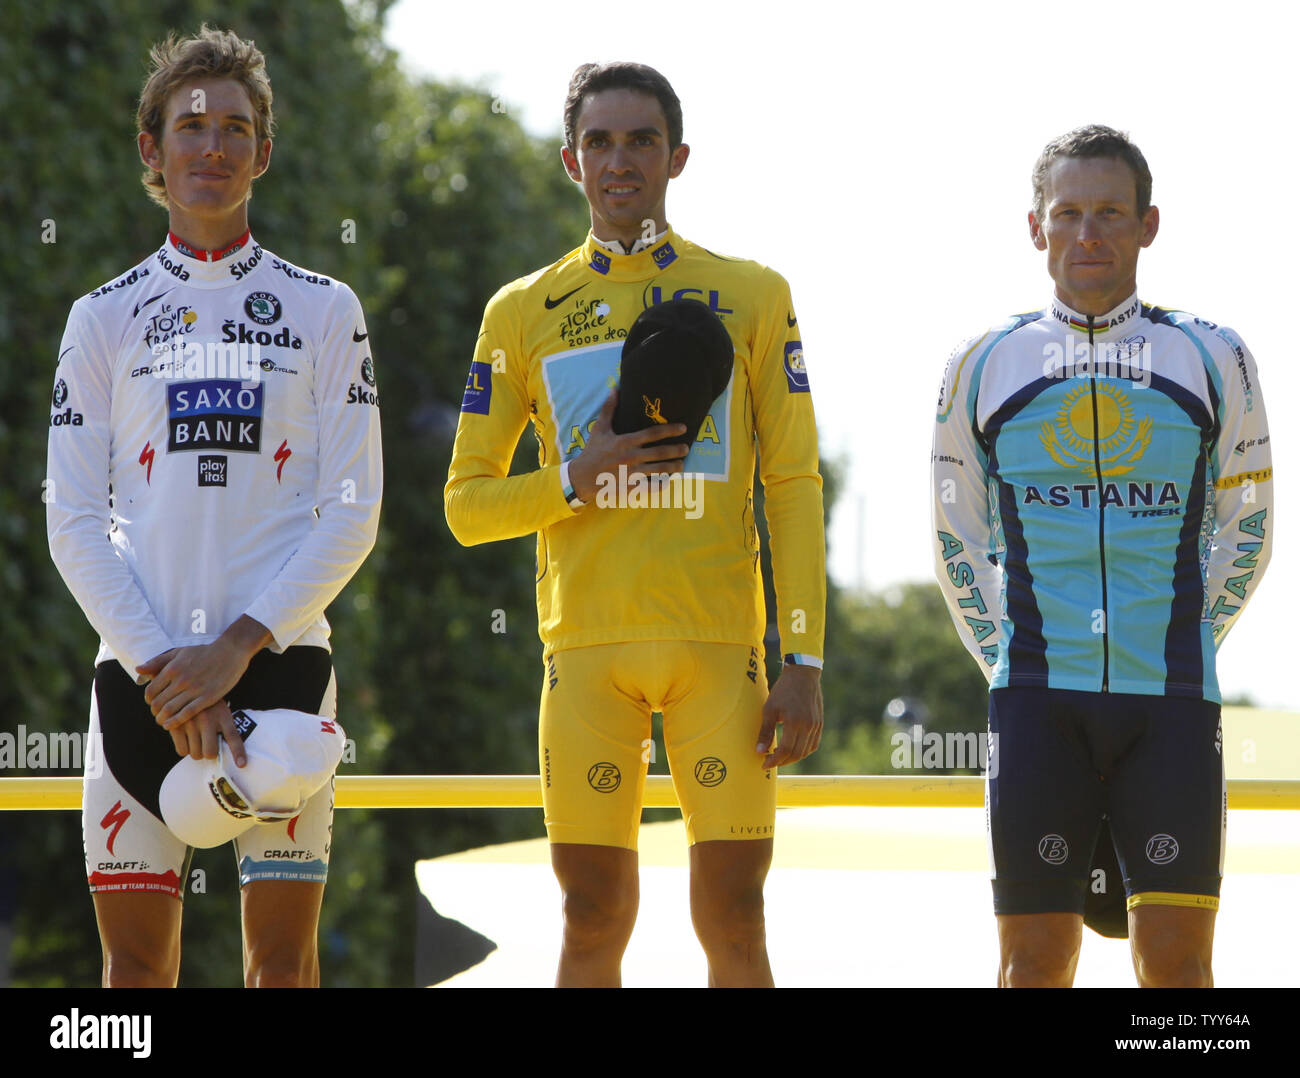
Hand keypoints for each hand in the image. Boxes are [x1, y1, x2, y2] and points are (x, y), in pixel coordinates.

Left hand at [138, 616, 270, 729]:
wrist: (231, 651)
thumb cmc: (204, 652)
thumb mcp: (179, 652)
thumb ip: (158, 661)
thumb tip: (138, 670)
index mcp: (172, 668)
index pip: (150, 691)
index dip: (148, 700)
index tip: (152, 703)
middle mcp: (181, 679)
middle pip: (158, 703)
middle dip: (155, 711)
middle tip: (157, 714)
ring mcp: (194, 689)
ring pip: (170, 710)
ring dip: (162, 719)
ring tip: (162, 721)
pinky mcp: (207, 697)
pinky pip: (187, 713)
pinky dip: (175, 722)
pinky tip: (170, 725)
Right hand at [167, 700, 247, 766]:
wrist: (184, 684)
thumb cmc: (206, 703)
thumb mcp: (220, 708)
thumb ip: (224, 727)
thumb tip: (231, 754)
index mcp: (223, 715)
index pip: (233, 736)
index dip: (238, 752)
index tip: (241, 764)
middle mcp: (208, 720)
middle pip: (210, 753)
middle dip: (208, 753)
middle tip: (206, 744)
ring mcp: (190, 723)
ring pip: (195, 754)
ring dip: (196, 751)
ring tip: (195, 738)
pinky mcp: (175, 726)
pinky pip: (182, 751)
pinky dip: (183, 749)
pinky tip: (185, 737)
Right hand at [567, 389, 690, 502]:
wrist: (582, 477)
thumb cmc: (593, 451)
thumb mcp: (600, 429)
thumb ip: (609, 409)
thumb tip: (615, 388)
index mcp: (625, 442)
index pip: (652, 434)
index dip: (669, 430)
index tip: (683, 428)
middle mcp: (630, 457)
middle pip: (659, 453)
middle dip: (676, 450)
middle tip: (687, 448)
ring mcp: (631, 473)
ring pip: (658, 470)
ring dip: (673, 467)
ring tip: (681, 465)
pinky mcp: (630, 487)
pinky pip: (649, 487)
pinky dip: (660, 485)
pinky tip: (668, 482)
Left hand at [756, 664, 822, 768]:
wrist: (803, 675)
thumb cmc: (783, 690)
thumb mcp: (769, 709)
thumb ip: (765, 731)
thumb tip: (759, 751)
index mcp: (794, 722)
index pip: (785, 750)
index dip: (774, 760)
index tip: (764, 764)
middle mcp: (808, 726)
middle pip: (796, 754)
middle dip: (782, 761)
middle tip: (769, 761)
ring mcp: (816, 726)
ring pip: (805, 751)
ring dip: (792, 758)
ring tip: (779, 756)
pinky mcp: (819, 724)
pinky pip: (813, 744)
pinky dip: (803, 751)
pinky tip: (793, 750)